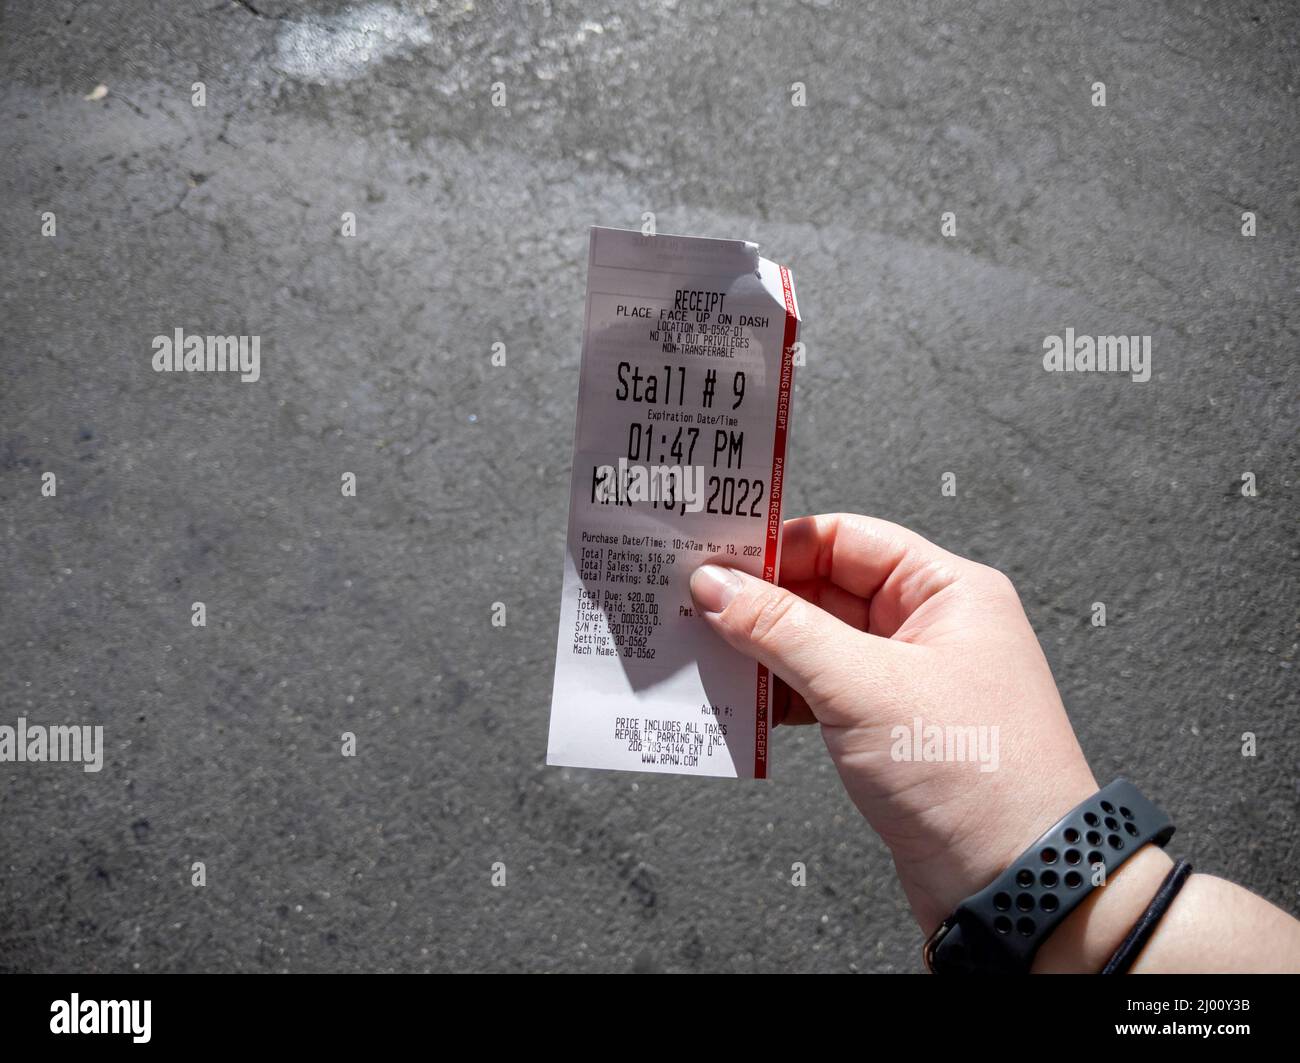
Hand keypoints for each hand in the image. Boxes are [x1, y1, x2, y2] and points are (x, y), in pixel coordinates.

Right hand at [689, 513, 1099, 934]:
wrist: (1015, 883)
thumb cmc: (978, 778)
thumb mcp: (863, 687)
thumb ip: (782, 629)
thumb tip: (720, 588)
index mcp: (949, 592)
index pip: (847, 539)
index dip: (779, 546)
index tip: (719, 558)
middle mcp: (933, 628)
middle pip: (827, 589)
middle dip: (762, 601)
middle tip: (697, 606)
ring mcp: (910, 680)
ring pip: (819, 643)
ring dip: (766, 651)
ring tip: (709, 653)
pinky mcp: (891, 728)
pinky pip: (822, 691)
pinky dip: (782, 695)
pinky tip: (745, 701)